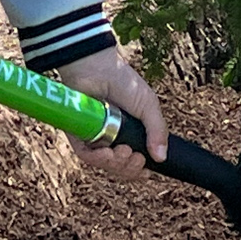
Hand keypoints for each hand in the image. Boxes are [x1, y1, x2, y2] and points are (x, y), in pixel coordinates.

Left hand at [57, 47, 168, 181]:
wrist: (97, 67)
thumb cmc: (122, 82)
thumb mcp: (148, 106)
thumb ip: (157, 131)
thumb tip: (162, 157)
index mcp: (128, 132)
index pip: (133, 161)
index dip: (138, 170)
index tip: (146, 172)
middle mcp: (110, 137)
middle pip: (120, 167)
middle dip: (130, 169)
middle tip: (136, 157)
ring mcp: (94, 136)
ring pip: (104, 164)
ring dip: (116, 164)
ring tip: (123, 152)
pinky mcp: (78, 133)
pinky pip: (86, 155)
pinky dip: (98, 159)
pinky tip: (108, 153)